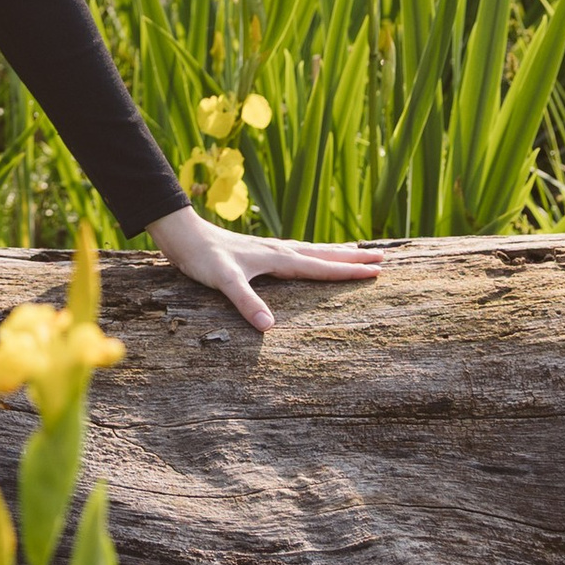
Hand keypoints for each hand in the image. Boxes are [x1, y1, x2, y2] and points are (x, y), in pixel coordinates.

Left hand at [145, 203, 383, 335]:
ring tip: (357, 252)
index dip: (348, 271)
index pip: (321, 267)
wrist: (183, 235)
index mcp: (278, 258)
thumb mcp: (224, 281)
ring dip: (336, 253)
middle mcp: (279, 251)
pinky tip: (311, 257)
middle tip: (381, 258)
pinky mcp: (259, 252)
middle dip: (352, 257)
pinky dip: (314, 254)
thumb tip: (269, 328)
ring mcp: (270, 250)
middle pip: (324, 254)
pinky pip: (297, 253)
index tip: (375, 272)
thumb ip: (246, 302)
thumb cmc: (202, 257)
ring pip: (312, 251)